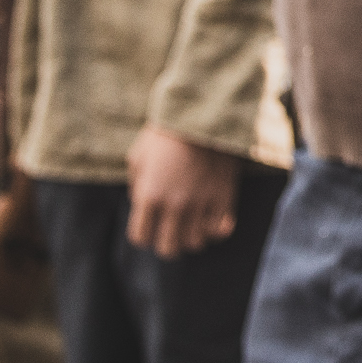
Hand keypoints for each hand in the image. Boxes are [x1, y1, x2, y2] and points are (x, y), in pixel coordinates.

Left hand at [124, 127, 238, 257]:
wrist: (204, 114)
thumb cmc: (166, 132)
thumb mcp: (139, 155)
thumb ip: (137, 185)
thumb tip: (141, 203)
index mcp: (149, 194)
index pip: (140, 238)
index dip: (142, 235)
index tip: (148, 226)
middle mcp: (175, 205)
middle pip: (168, 248)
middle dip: (166, 243)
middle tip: (170, 231)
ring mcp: (202, 203)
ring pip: (195, 243)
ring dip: (191, 236)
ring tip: (192, 224)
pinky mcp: (224, 197)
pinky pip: (220, 231)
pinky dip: (214, 229)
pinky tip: (210, 218)